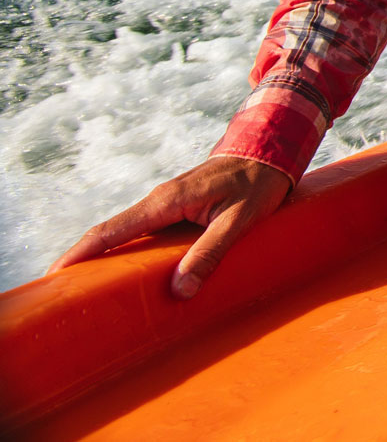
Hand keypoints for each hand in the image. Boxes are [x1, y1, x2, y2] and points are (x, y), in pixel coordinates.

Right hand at [48, 156, 292, 298]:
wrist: (272, 151)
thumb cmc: (259, 183)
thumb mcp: (240, 220)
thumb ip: (211, 252)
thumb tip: (180, 289)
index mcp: (167, 201)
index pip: (113, 229)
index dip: (82, 252)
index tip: (57, 274)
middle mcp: (160, 200)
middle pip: (112, 232)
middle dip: (84, 258)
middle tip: (62, 292)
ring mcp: (167, 202)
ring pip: (127, 231)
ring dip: (105, 255)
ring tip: (85, 288)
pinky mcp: (178, 206)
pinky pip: (145, 230)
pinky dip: (128, 248)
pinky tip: (126, 269)